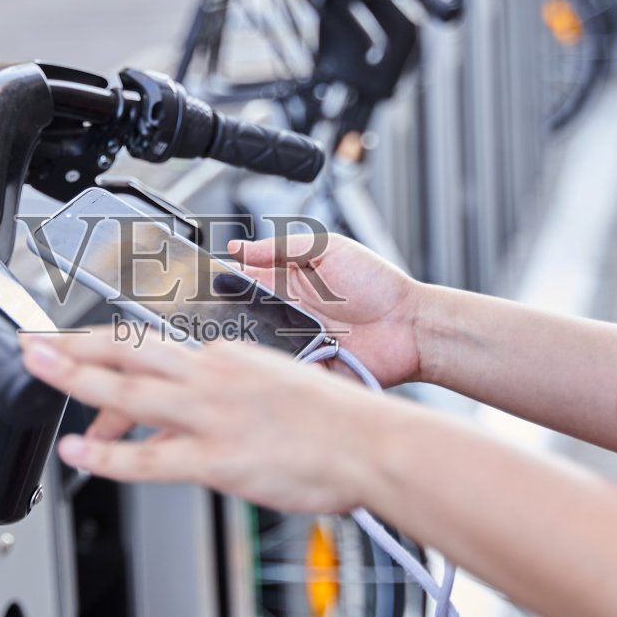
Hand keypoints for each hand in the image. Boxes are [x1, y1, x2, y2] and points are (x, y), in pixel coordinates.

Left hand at [23, 333, 385, 513]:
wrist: (373, 443)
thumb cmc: (337, 423)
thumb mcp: (272, 391)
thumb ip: (220, 404)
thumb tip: (177, 427)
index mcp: (226, 357)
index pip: (150, 344)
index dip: (102, 343)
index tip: (70, 342)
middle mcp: (212, 377)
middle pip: (127, 352)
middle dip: (72, 346)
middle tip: (30, 342)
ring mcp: (212, 415)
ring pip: (129, 392)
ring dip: (75, 379)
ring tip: (35, 371)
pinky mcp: (218, 457)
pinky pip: (151, 459)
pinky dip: (109, 456)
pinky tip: (78, 453)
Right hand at [231, 233, 423, 388]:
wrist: (411, 326)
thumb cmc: (378, 284)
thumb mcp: (329, 249)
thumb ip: (282, 247)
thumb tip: (239, 248)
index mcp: (288, 280)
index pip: (242, 279)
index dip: (222, 280)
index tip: (206, 280)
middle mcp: (287, 312)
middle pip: (242, 315)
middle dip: (228, 314)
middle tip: (220, 310)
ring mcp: (295, 341)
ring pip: (256, 344)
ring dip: (250, 340)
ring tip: (245, 333)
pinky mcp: (306, 367)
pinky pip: (280, 369)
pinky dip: (273, 366)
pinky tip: (271, 357)